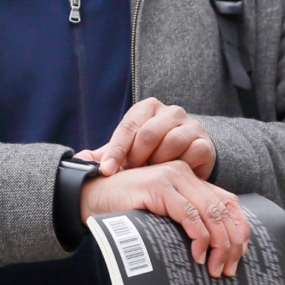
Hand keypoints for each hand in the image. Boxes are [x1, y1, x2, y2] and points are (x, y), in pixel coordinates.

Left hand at [76, 97, 215, 179]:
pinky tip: (172, 176)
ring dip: (158, 163)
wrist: (185, 160)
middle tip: (131, 174)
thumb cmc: (150, 155)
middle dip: (137, 157)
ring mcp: (190, 125)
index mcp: (147, 108)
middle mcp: (170, 112)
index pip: (128, 127)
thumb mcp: (128, 151)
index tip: (106, 171)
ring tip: (151, 176)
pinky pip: (192, 153)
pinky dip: (180, 167)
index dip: (115, 151)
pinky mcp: (205, 143)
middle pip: (149, 133)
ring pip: (171, 142)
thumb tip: (79, 159)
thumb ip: (106, 154)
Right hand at [79, 160, 247, 277]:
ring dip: (218, 245)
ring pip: (210, 213)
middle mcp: (184, 173)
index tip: (240, 255)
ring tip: (214, 268)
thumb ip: (186, 219)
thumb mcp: (163, 214)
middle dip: (231, 243)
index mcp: (189, 178)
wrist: (91, 196)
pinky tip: (197, 255)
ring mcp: (171, 177)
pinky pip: (188, 215)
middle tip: (228, 269)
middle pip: (223, 209)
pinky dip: (198, 237)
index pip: (228, 201)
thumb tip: (218, 249)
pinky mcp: (158, 186)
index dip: (240, 228)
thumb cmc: (126, 210)